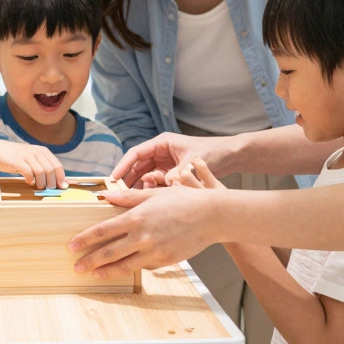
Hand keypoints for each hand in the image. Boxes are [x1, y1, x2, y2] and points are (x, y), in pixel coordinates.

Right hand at [0, 140, 66, 189]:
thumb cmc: (17, 158)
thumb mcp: (33, 159)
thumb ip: (44, 168)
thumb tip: (60, 183)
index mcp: (43, 151)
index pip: (57, 166)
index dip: (60, 178)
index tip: (61, 188)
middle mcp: (37, 152)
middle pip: (50, 170)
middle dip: (51, 183)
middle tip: (48, 190)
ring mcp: (27, 155)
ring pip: (41, 172)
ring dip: (41, 183)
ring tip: (38, 187)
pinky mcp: (17, 160)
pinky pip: (28, 172)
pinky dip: (30, 180)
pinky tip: (28, 182)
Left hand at [68, 184, 223, 276]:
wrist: (211, 216)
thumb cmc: (183, 201)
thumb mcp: (153, 194)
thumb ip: (127, 198)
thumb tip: (105, 196)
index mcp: (136, 217)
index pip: (103, 230)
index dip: (85, 239)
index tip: (72, 245)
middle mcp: (142, 236)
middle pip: (109, 252)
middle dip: (90, 260)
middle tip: (77, 266)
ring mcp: (154, 251)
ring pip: (124, 265)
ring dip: (106, 271)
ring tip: (94, 274)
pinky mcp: (165, 261)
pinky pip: (143, 267)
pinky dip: (131, 268)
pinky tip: (122, 270)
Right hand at [111, 132, 236, 188]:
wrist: (230, 156)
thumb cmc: (212, 152)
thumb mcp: (190, 164)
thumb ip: (174, 175)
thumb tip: (162, 186)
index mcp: (162, 143)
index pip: (136, 154)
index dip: (123, 166)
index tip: (113, 178)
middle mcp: (161, 152)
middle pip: (138, 166)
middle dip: (129, 180)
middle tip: (120, 194)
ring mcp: (166, 162)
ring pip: (146, 175)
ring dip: (140, 186)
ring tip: (134, 200)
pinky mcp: (172, 173)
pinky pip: (157, 182)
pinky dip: (153, 190)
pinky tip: (150, 199)